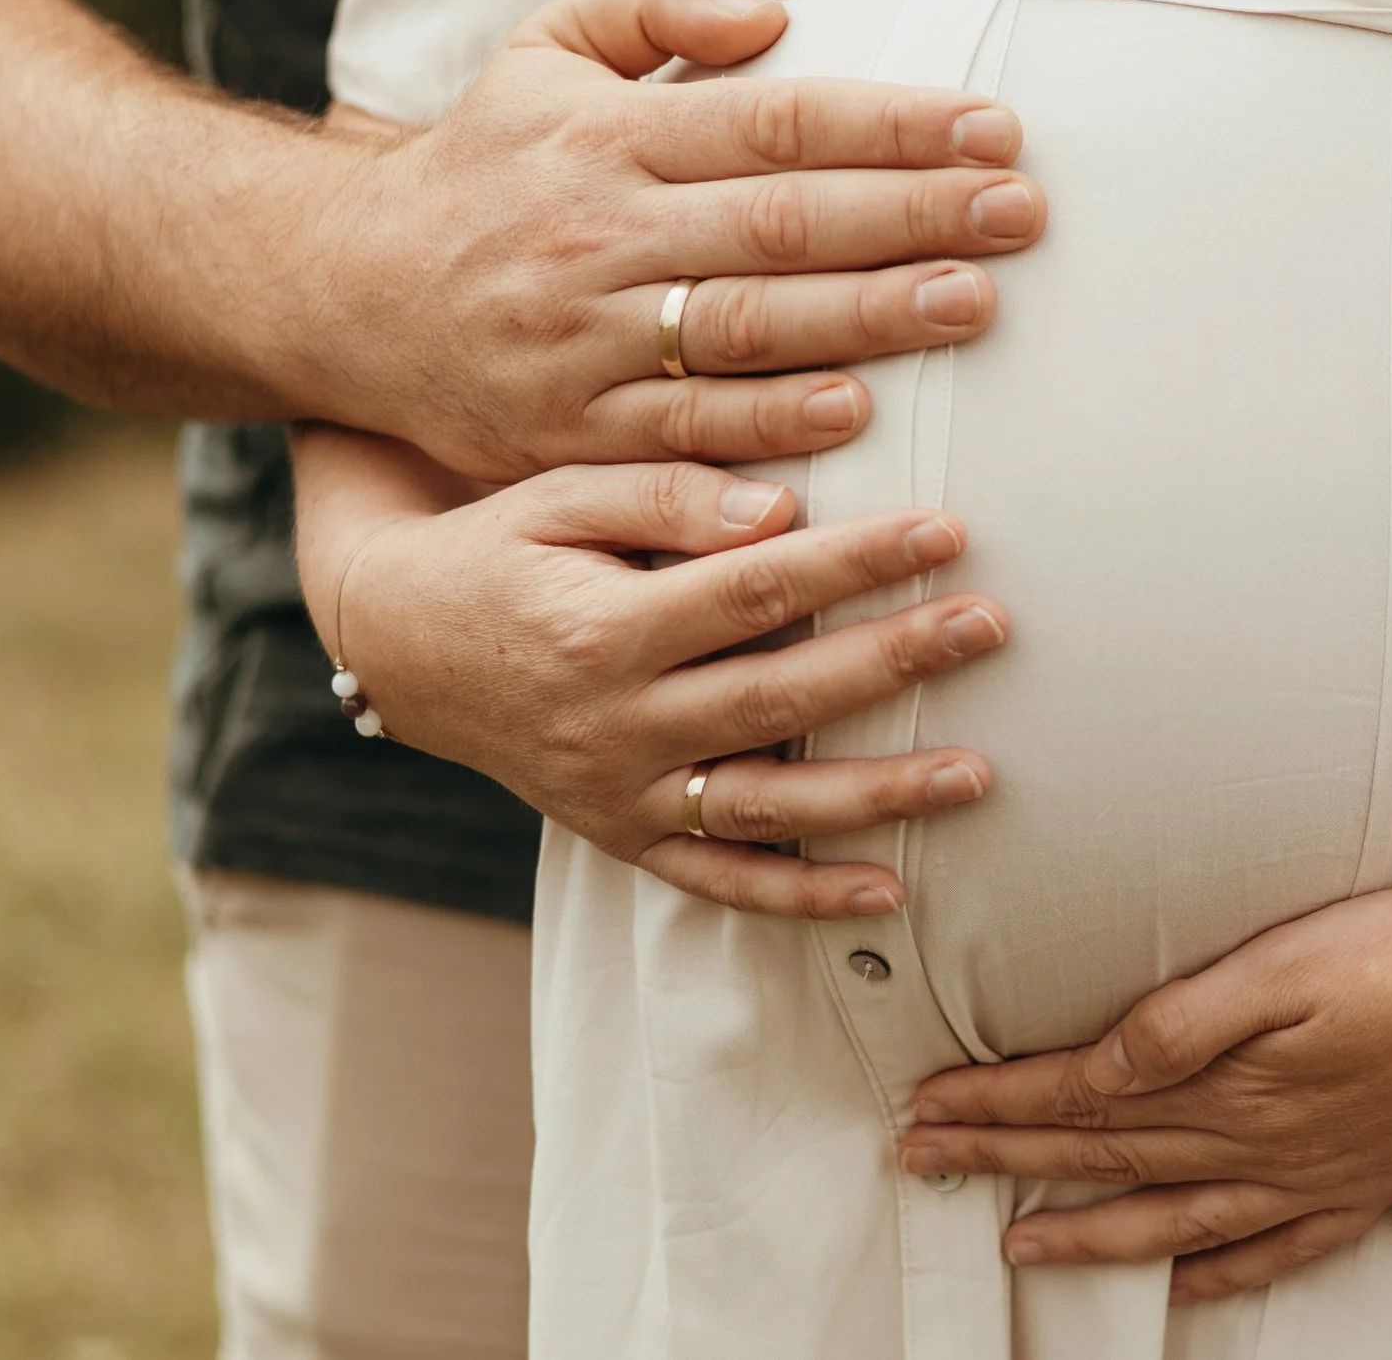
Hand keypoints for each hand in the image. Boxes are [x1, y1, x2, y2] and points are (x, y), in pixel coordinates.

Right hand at [294, 428, 1010, 916]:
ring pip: (766, 804)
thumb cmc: (498, 548)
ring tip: (978, 774)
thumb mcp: (556, 497)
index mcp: (601, 629)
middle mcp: (614, 723)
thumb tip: (779, 510)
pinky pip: (722, 881)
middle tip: (990, 624)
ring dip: (877, 794)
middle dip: (892, 661)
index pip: (753, 589)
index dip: (854, 560)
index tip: (945, 526)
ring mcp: (622, 794)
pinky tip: (891, 892)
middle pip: (777, 695)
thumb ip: (665, 499)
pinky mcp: (626, 838)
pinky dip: (804, 895)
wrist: (401, 647)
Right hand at [302, 0, 1047, 480]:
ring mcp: (587, 337)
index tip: (995, 129)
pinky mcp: (573, 427)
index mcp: (610, 136)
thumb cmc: (490, 165)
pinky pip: (685, 429)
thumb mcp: (542, 51)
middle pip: (781, 223)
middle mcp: (601, 233)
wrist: (348, 290)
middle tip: (1023, 215)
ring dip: (867, 318)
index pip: (776, 121)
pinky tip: (857, 412)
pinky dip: (772, 424)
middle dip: (912, 216)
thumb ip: (650, 2)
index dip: (891, 124)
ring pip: (746, 327)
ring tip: (975, 303)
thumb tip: (770, 12)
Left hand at [899, 877, 1391, 1301]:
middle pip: (1105, 1160)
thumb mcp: (1294, 960)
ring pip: (1170, 1219)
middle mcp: (1262, 1144)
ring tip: (1013, 1241)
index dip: (998, 1103)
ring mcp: (1316, 1175)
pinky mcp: (1368, 1183)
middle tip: (925, 1159)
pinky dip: (1216, 1274)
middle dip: (1005, 1160)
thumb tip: (1099, 1069)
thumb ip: (1187, 1020)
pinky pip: (1272, 1251)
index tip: (927, 1104)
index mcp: (1233, 1081)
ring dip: (1082, 1230)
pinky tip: (1181, 1285)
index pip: (1083, 1101)